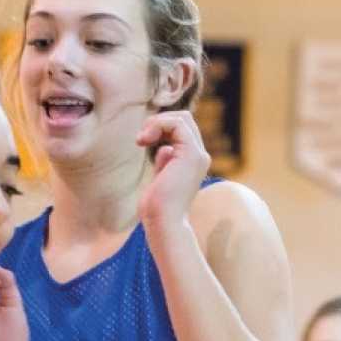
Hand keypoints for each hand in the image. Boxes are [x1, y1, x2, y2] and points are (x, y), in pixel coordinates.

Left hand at [135, 110, 210, 228]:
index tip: (143, 142)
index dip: (161, 127)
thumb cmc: (157, 208)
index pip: (182, 129)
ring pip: (182, 118)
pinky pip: (177, 124)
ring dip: (157, 122)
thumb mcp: (160, 178)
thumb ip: (164, 162)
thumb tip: (164, 149)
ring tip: (142, 140)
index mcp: (193, 161)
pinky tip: (145, 140)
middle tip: (141, 140)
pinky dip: (158, 125)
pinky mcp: (191, 154)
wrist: (163, 222)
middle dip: (159, 121)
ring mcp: (198, 154)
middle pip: (184, 119)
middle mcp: (199, 156)